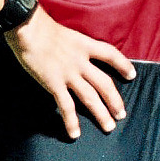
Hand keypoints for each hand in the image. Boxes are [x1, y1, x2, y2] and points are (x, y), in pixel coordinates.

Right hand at [5, 9, 134, 139]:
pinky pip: (66, 106)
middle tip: (121, 114)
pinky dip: (71, 121)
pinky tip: (75, 134)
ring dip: (101, 114)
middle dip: (115, 100)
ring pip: (90, 97)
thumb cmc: (41, 27)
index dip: (123, 64)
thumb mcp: (66, 33)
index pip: (111, 54)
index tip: (132, 75)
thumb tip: (75, 53)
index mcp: (85, 45)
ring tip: (109, 127)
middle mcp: (81, 61)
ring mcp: (68, 73)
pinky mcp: (54, 83)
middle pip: (104, 83)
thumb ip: (74, 45)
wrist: (27, 28)